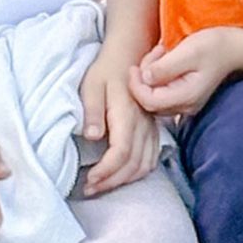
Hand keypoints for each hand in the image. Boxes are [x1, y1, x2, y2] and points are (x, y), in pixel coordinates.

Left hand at [81, 40, 160, 196]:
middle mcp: (143, 123)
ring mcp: (151, 126)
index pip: (121, 153)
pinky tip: (123, 175)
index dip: (106, 172)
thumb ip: (92, 111)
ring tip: (103, 185)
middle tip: (90, 189)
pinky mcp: (153, 128)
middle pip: (133, 164)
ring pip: (145, 164)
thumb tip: (92, 137)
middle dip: (112, 182)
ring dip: (124, 180)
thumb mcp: (92, 85)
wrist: (129, 53)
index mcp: (127, 113)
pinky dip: (138, 172)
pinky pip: (152, 157)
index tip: (89, 180)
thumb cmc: (106, 69)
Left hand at [130, 28, 236, 116]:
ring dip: (151, 74)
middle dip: (144, 78)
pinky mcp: (184, 96)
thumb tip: (145, 77)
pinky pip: (162, 91)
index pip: (149, 101)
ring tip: (163, 53)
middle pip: (149, 100)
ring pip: (154, 96)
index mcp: (186, 97)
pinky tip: (167, 60)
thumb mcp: (188, 52)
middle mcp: (185, 106)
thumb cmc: (214, 47)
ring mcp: (186, 103)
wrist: (234, 48)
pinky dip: (158, 76)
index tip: (133, 67)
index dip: (136, 85)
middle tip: (155, 55)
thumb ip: (164, 67)